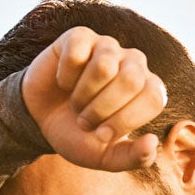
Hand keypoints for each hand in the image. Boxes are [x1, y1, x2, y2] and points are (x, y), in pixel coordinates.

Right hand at [20, 27, 167, 171]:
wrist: (41, 121)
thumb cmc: (78, 135)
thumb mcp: (104, 156)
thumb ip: (132, 157)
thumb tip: (152, 143)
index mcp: (147, 88)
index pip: (153, 97)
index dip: (125, 120)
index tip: (101, 135)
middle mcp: (133, 62)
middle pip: (131, 79)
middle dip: (101, 109)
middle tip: (85, 120)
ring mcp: (106, 46)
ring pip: (104, 66)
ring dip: (82, 95)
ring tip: (75, 103)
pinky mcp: (80, 37)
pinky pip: (76, 54)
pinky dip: (64, 77)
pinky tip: (63, 82)